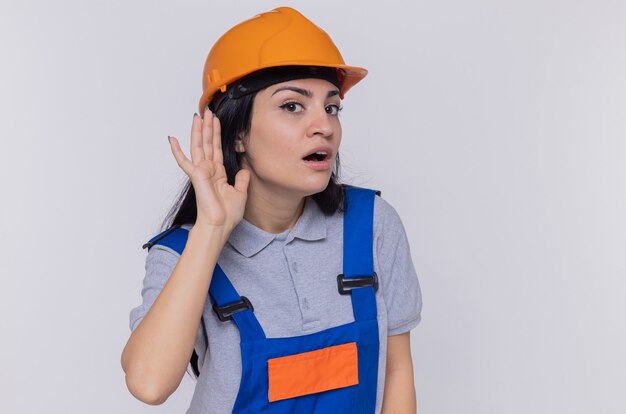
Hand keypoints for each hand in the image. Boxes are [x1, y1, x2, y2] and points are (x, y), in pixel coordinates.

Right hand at [168, 109, 249, 230]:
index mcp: (218, 173)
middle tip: (208, 111)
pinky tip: (172, 138)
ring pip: (198, 146)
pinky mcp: (196, 175)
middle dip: (208, 126)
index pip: (216, 148)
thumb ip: (242, 180)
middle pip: (207, 143)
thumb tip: (245, 170)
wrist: (220, 225)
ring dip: (198, 130)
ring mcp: (201, 172)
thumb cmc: (228, 215)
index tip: (216, 120)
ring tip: (198, 115)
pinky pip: (184, 161)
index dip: (216, 134)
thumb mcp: (240, 193)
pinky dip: (177, 150)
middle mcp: (208, 170)